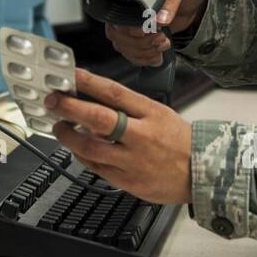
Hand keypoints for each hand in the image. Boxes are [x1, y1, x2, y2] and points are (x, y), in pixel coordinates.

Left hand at [46, 67, 192, 205]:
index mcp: (152, 113)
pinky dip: (82, 156)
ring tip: (59, 127)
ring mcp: (133, 161)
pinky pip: (96, 168)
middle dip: (70, 108)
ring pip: (90, 148)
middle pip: (98, 119)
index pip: (115, 92)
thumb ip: (128, 108)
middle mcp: (142, 137)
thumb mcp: (159, 113)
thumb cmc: (180, 141)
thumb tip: (93, 100)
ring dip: (68, 136)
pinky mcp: (128, 182)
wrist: (204, 174)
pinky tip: (77, 149)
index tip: (70, 75)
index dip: (89, 82)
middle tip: (53, 100)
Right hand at [105, 0, 208, 66]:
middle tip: (161, 37)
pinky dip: (144, 59)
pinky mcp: (140, 38)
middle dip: (141, 43)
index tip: (148, 31)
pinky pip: (131, 54)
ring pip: (123, 47)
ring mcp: (132, 25)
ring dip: (144, 52)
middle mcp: (127, 9)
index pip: (117, 15)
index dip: (131, 29)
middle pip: (118, 35)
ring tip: (162, 44)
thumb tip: (160, 19)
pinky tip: (157, 56)